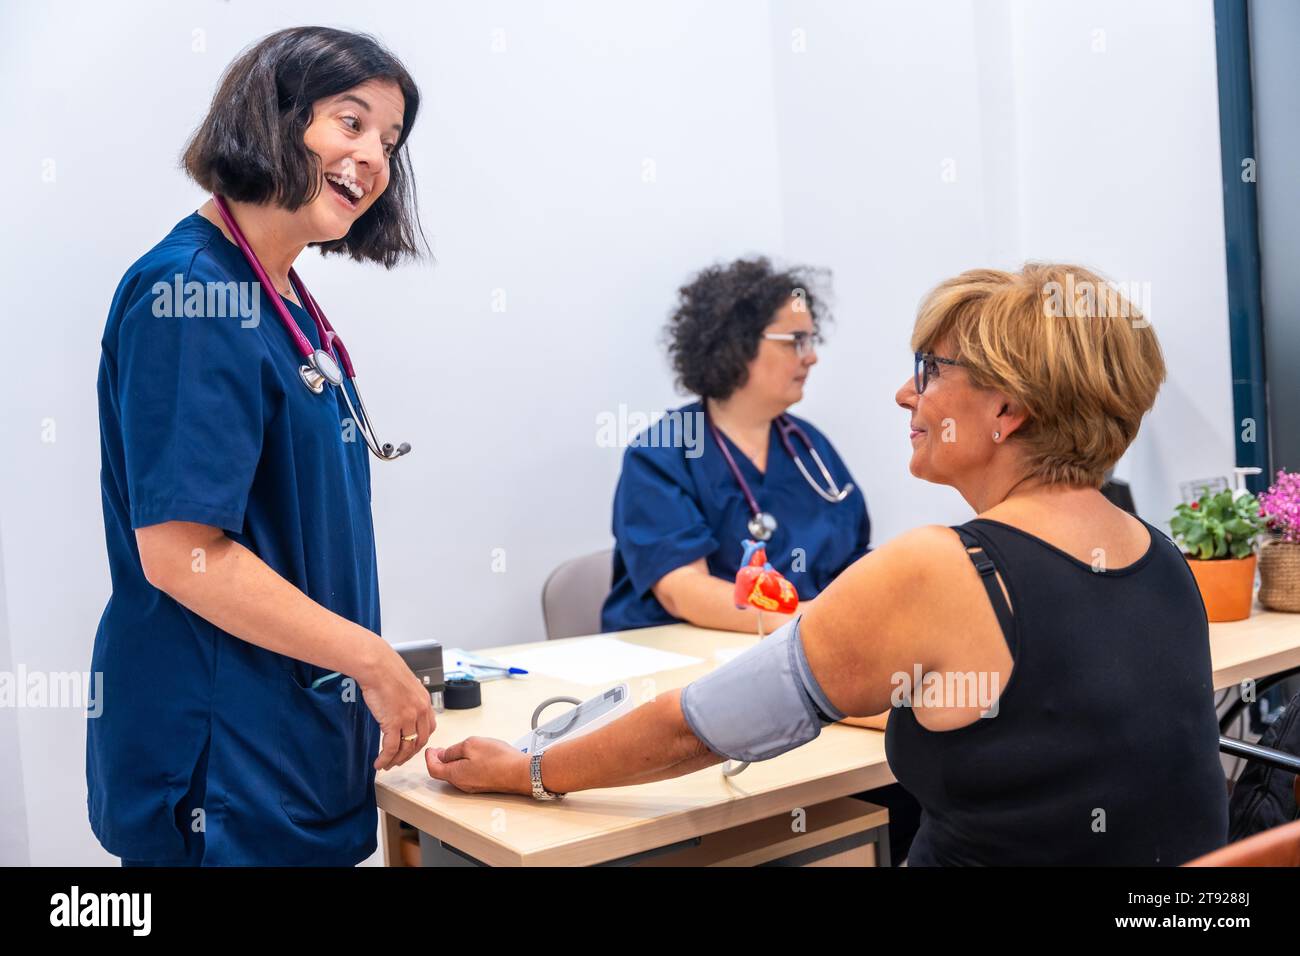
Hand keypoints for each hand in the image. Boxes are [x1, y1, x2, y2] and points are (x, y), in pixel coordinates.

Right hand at [357, 640, 435, 770]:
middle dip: (409, 754)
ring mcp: (408, 718)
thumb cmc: (386, 671)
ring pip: (406, 748)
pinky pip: (391, 748)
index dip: (420, 742)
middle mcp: (420, 711)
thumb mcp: (406, 684)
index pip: (429, 729)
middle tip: (399, 761)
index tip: (411, 748)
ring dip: (396, 760)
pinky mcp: (394, 722)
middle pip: (419, 742)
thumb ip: (407, 699)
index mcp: (425, 701)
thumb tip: (400, 707)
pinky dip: (385, 758)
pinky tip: (379, 763)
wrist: (377, 666)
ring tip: (387, 765)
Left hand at [425, 737, 531, 795]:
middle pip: (443, 773)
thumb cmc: (499, 759)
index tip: (430, 749)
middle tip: (438, 750)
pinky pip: (466, 775)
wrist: (521, 772)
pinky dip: (462, 765)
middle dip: (439, 760)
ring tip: (453, 751)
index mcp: (456, 774)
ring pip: (455, 774)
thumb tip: (444, 754)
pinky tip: (469, 757)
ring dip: (451, 762)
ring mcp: (473, 786)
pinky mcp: (483, 784)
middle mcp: (462, 784)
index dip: (429, 758)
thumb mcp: (471, 745)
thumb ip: (453, 750)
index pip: (433, 768)